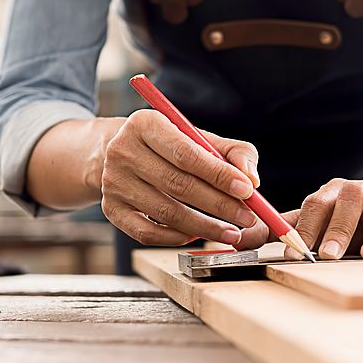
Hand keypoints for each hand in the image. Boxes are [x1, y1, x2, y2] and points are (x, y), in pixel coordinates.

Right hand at [100, 110, 260, 245]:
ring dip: (205, 227)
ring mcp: (113, 183)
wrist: (119, 154)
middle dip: (219, 205)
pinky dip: (177, 238)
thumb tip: (251, 179)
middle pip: (178, 185)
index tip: (248, 190)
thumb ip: (233, 152)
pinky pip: (148, 233)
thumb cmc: (168, 145)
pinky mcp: (111, 209)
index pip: (186, 153)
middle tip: (247, 218)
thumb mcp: (198, 137)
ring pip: (166, 213)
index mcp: (145, 124)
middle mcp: (123, 152)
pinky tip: (197, 235)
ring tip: (230, 232)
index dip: (219, 174)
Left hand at [237, 178, 362, 258]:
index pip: (317, 204)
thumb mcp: (318, 226)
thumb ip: (286, 231)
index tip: (295, 251)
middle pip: (351, 200)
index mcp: (335, 192)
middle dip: (339, 228)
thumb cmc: (349, 225)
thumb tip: (241, 239)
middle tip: (328, 256)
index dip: (306, 227)